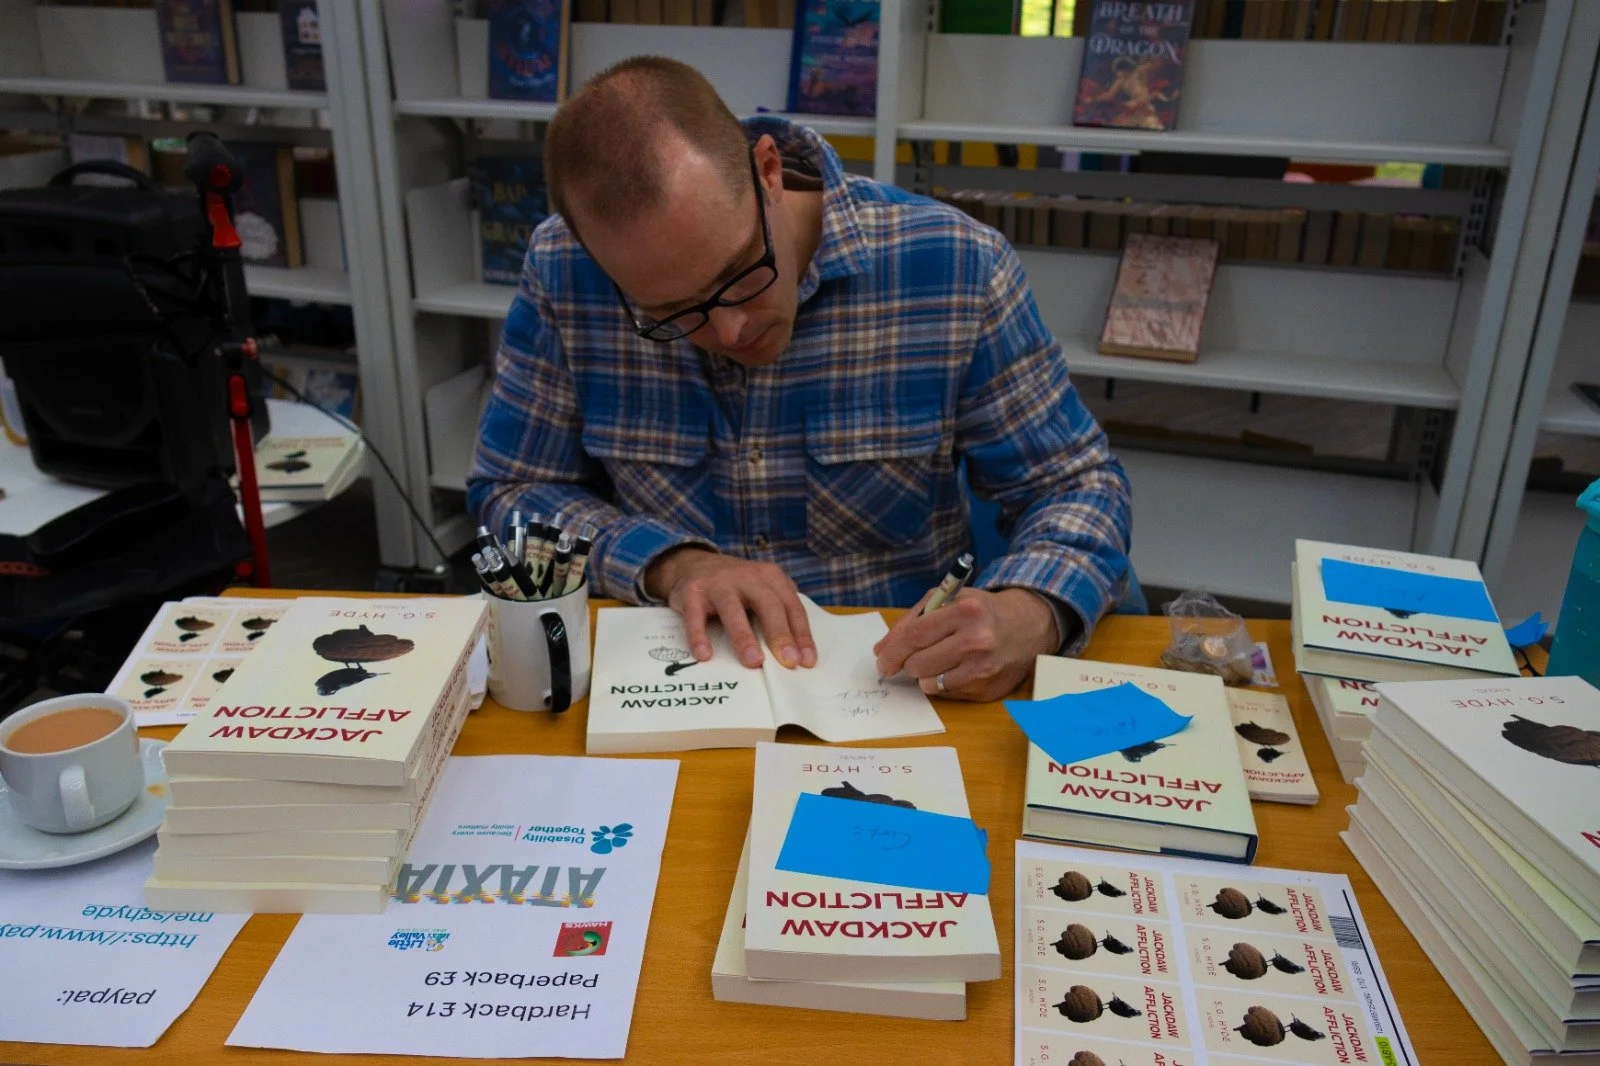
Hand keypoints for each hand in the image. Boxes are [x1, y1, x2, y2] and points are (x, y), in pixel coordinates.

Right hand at [644, 548, 816, 669]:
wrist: (693, 564)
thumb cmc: (736, 587)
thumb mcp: (761, 589)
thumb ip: (778, 613)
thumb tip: (794, 654)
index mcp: (770, 577)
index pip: (791, 607)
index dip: (801, 634)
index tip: (806, 661)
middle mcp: (747, 576)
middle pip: (768, 605)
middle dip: (780, 634)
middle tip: (788, 661)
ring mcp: (718, 583)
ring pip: (733, 610)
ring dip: (744, 637)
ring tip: (753, 662)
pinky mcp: (692, 592)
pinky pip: (695, 617)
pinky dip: (699, 636)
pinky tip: (705, 655)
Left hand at [872, 587, 1058, 701]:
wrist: (1028, 626)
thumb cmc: (980, 610)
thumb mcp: (947, 599)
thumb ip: (912, 620)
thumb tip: (883, 650)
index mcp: (964, 611)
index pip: (914, 636)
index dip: (891, 652)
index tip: (881, 661)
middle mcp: (977, 640)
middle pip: (918, 664)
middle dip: (907, 664)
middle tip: (911, 659)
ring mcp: (984, 668)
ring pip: (930, 684)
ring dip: (925, 675)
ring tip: (938, 660)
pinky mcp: (988, 689)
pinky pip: (947, 694)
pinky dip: (943, 683)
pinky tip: (956, 668)